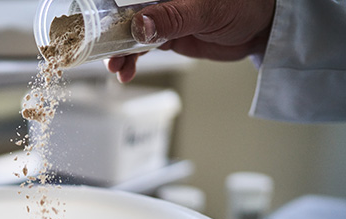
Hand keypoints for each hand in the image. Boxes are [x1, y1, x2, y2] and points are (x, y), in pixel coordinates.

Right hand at [107, 0, 275, 82]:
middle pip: (126, 15)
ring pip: (132, 34)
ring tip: (117, 69)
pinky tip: (126, 71)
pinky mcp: (168, 35)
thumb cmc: (244, 5)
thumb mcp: (207, 10)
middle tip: (106, 55)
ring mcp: (163, 16)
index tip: (96, 26)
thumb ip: (173, 18)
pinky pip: (143, 47)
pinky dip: (133, 60)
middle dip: (113, 36)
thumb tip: (140, 25)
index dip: (110, 12)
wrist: (262, 27)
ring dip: (122, 53)